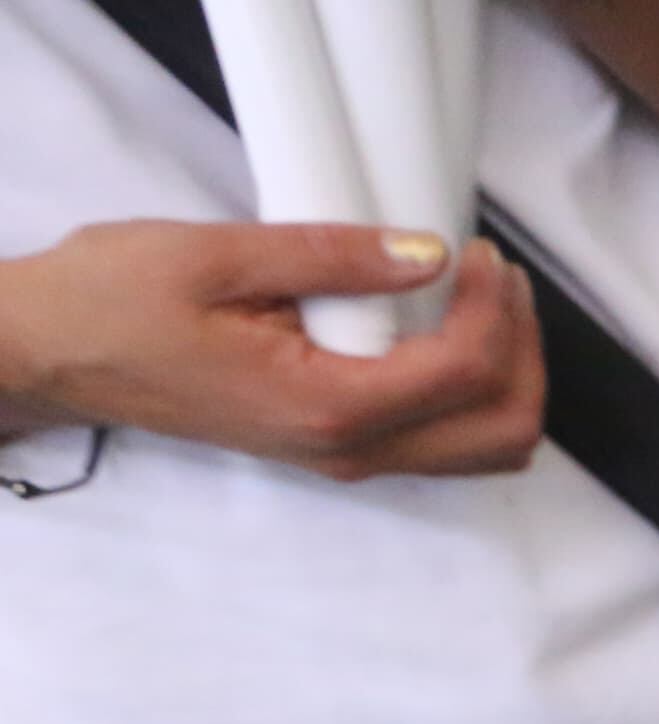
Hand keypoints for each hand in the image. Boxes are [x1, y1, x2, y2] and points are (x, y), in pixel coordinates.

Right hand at [0, 221, 543, 481]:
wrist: (56, 355)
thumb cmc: (115, 304)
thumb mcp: (219, 257)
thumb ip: (334, 257)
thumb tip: (429, 254)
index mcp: (330, 409)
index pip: (467, 374)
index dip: (496, 308)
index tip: (478, 252)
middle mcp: (353, 451)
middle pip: (504, 433)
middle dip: (524, 351)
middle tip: (497, 276)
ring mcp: (349, 457)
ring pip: (483, 445)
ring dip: (507, 372)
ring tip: (482, 293)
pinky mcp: (339, 444)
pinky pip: (444, 437)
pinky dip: (471, 387)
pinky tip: (444, 323)